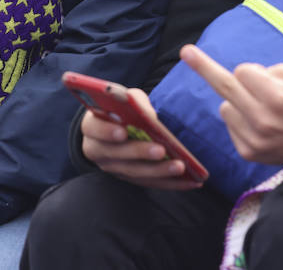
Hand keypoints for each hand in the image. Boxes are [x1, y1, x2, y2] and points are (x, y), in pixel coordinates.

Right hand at [80, 89, 202, 189]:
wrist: (118, 125)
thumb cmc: (123, 108)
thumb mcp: (127, 98)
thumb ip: (135, 103)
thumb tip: (150, 117)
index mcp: (92, 126)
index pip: (94, 129)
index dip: (107, 132)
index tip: (122, 132)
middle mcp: (98, 151)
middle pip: (118, 155)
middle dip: (140, 153)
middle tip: (161, 150)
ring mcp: (113, 168)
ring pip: (135, 172)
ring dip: (159, 171)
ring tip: (180, 167)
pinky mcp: (130, 178)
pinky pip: (149, 183)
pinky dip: (170, 183)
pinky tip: (190, 180)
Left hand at [180, 44, 282, 164]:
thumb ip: (263, 73)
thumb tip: (236, 76)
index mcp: (276, 97)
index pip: (243, 71)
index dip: (252, 72)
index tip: (258, 75)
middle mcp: (262, 119)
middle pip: (225, 86)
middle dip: (204, 66)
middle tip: (185, 51)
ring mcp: (252, 139)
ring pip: (225, 107)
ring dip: (237, 102)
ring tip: (261, 111)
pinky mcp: (247, 152)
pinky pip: (229, 124)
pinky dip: (239, 120)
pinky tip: (259, 127)